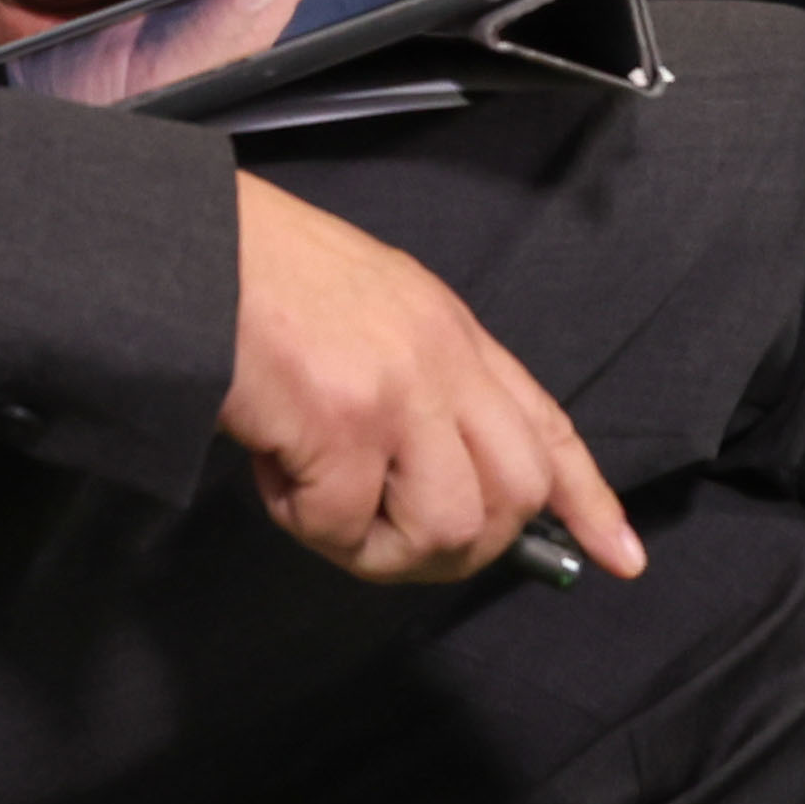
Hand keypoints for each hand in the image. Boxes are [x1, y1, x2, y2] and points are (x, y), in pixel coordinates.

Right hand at [216, 172, 646, 586]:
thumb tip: (436, 486)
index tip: (620, 558)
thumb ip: (419, 386)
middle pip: (517, 496)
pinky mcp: (342, 423)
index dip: (588, 500)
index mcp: (453, 332)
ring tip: (319, 506)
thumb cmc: (257, 278)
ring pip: (449, 527)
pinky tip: (272, 475)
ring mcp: (400, 391)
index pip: (547, 425)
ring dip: (380, 549)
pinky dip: (306, 526)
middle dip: (462, 546)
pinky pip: (348, 528)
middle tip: (385, 536)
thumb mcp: (372, 313)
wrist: (184, 245)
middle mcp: (444, 359)